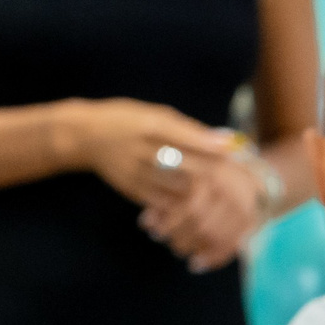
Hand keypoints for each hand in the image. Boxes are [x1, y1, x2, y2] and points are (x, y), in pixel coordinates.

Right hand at [61, 97, 231, 208]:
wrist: (85, 136)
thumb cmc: (128, 121)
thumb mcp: (156, 114)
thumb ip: (189, 129)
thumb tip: (227, 141)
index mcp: (150, 124)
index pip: (184, 135)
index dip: (211, 145)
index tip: (235, 151)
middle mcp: (142, 147)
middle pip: (187, 165)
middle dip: (215, 175)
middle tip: (239, 184)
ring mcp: (136, 171)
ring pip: (178, 189)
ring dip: (205, 196)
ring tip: (226, 202)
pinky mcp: (132, 189)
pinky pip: (164, 204)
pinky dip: (185, 208)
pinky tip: (200, 209)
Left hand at [139, 146, 267, 273]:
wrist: (248, 176)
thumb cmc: (205, 174)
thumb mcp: (185, 171)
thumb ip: (164, 192)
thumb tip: (146, 222)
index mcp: (212, 174)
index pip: (188, 206)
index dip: (168, 222)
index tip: (150, 230)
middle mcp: (230, 191)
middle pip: (201, 225)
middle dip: (180, 237)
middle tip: (166, 241)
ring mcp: (243, 208)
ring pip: (214, 237)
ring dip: (193, 248)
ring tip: (178, 250)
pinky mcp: (250, 223)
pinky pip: (230, 246)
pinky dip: (212, 259)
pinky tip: (196, 265)